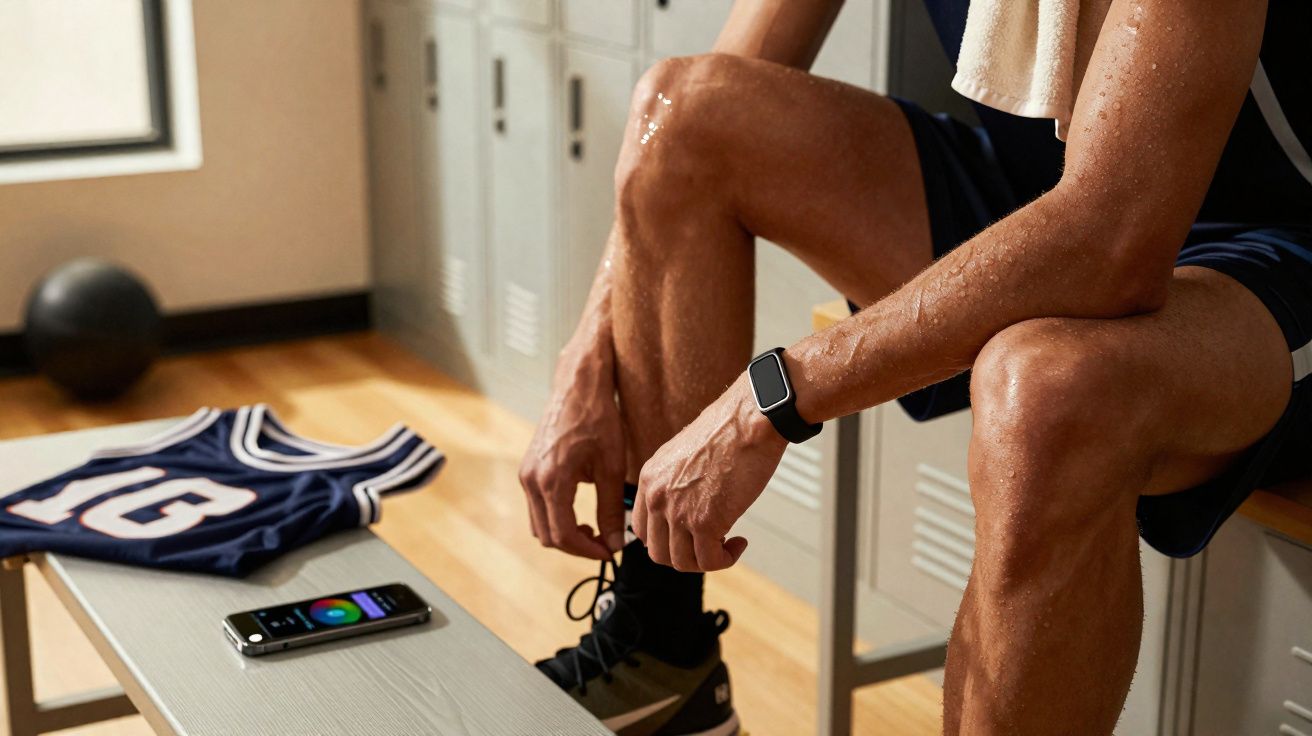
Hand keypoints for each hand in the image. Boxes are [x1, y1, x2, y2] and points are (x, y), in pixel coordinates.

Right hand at [518, 339, 626, 559]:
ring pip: (539, 524)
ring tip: (593, 527)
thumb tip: (617, 542)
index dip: (588, 551)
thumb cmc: (598, 419)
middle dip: (576, 546)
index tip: (610, 551)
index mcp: (552, 480)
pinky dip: (555, 517)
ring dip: (564, 533)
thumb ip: (612, 508)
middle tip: (605, 542)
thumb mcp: (612, 466)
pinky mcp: (528, 469)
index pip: (563, 536)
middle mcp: (531, 480)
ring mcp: (526, 474)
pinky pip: (536, 507)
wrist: (578, 386)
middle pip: (547, 536)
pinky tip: (579, 509)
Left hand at [633, 375, 787, 571]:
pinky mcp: (705, 522)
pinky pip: (709, 562)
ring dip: (707, 560)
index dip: (666, 540)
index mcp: (650, 478)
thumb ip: (676, 483)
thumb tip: (688, 505)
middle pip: (658, 552)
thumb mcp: (685, 455)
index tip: (688, 537)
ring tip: (727, 544)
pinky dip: (726, 559)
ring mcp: (678, 511)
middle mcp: (657, 496)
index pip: (641, 529)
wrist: (750, 420)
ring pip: (682, 562)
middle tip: (710, 544)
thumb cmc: (728, 431)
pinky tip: (739, 543)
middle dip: (685, 555)